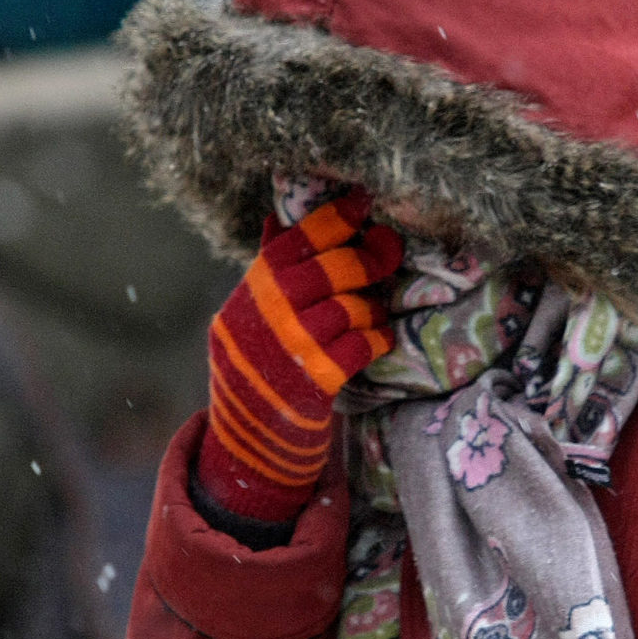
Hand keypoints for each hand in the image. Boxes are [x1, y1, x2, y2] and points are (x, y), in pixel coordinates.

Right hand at [193, 189, 401, 523]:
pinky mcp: (316, 379)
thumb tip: (277, 217)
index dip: (334, 219)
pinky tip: (377, 341)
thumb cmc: (255, 363)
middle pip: (334, 269)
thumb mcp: (249, 313)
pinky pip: (362, 345)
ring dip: (372, 308)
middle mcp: (269, 313)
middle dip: (369, 259)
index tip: (362, 203)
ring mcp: (292, 346)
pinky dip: (376, 339)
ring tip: (373, 314)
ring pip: (352, 307)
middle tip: (389, 254)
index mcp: (254, 289)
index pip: (297, 240)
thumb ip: (267, 268)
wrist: (249, 435)